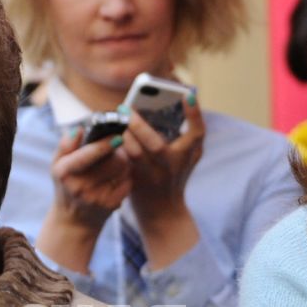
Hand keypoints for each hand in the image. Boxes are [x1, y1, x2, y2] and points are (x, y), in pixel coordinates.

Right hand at [48, 125, 131, 230]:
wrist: (74, 220)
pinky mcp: (111, 205)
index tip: (117, 135)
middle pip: (114, 160)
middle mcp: (80, 186)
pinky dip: (125, 177)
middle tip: (116, 147)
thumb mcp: (57, 164)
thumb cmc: (66, 185)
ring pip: (124, 169)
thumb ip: (66, 145)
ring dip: (124, 162)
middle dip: (119, 151)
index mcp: (64, 171)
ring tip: (115, 163)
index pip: (88, 154)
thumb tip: (79, 129)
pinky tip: (116, 179)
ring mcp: (96, 197)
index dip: (105, 143)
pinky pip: (128, 182)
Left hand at [119, 100, 204, 224]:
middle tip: (126, 109)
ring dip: (124, 137)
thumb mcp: (187, 156)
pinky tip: (108, 135)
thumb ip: (183, 133)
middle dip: (139, 126)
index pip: (197, 133)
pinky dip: (117, 148)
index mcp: (189, 154)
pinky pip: (124, 163)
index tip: (186, 95)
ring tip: (116, 122)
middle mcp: (173, 166)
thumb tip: (168, 102)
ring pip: (136, 156)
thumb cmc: (175, 176)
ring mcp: (154, 176)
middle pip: (156, 145)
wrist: (164, 211)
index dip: (194, 113)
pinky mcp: (137, 183)